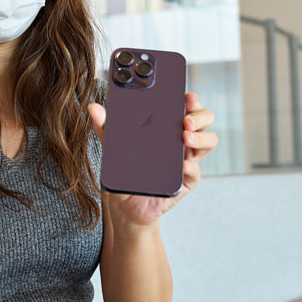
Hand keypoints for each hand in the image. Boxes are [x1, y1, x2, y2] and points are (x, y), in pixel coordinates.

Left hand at [88, 92, 216, 226]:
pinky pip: (195, 172)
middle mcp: (182, 141)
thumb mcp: (114, 147)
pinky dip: (190, 167)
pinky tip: (181, 166)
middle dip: (199, 115)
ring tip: (185, 137)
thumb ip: (106, 127)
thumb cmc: (125, 171)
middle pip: (204, 120)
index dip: (191, 99)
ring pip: (209, 141)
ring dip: (200, 138)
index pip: (186, 106)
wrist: (126, 205)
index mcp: (168, 127)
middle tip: (185, 119)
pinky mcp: (186, 181)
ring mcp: (187, 160)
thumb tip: (93, 108)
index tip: (185, 96)